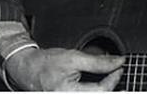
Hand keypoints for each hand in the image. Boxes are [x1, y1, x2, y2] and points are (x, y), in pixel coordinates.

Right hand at [4, 45, 122, 90]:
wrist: (27, 69)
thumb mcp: (73, 57)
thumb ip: (97, 62)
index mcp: (68, 93)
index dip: (114, 78)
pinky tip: (100, 86)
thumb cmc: (45, 63)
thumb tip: (118, 62)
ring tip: (110, 80)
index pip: (101, 90)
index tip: (120, 67)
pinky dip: (95, 90)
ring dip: (103, 90)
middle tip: (118, 75)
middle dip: (111, 87)